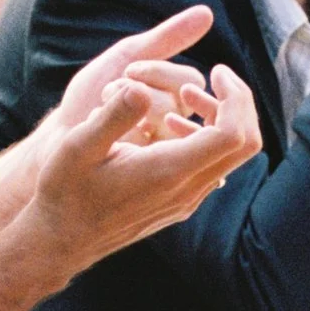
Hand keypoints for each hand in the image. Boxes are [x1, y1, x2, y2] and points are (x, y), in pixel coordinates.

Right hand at [19, 58, 261, 282]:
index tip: (215, 71)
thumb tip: (142, 88)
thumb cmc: (65, 191)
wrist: (62, 239)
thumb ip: (113, 115)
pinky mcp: (180, 204)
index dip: (234, 97)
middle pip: (247, 144)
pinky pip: (213, 167)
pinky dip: (207, 137)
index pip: (231, 134)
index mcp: (168, 171)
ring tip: (185, 96)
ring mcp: (187, 200)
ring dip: (222, 119)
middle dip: (237, 103)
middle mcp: (187, 190)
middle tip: (212, 76)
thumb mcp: (78, 146)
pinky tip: (169, 124)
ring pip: (232, 156)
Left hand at [45, 4, 213, 141]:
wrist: (59, 138)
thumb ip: (165, 39)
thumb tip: (207, 12)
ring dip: (132, 109)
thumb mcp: (125, 60)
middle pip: (185, 100)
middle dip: (145, 88)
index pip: (190, 79)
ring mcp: (164, 149)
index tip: (128, 69)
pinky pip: (161, 151)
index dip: (160, 71)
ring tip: (102, 109)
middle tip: (110, 89)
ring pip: (172, 123)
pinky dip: (129, 133)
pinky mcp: (152, 168)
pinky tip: (110, 131)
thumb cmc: (90, 99)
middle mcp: (175, 124)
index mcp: (171, 97)